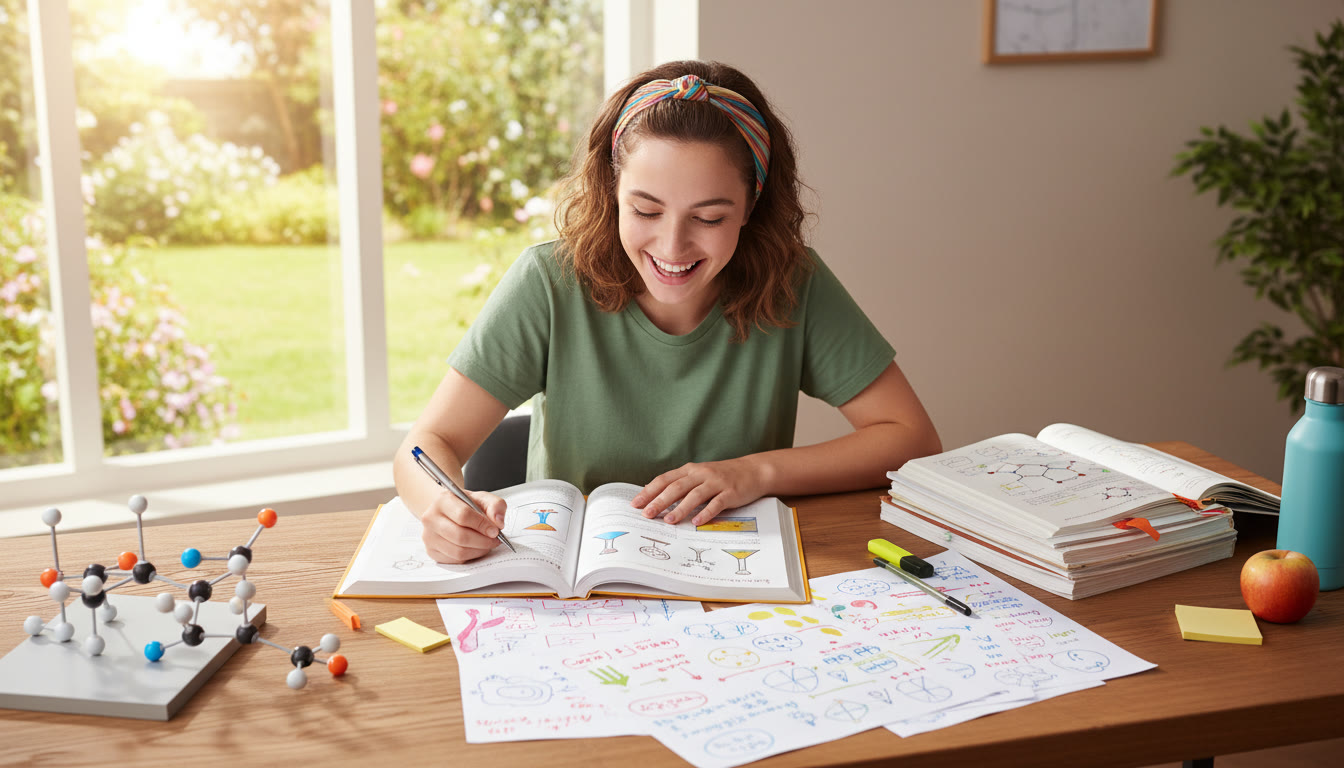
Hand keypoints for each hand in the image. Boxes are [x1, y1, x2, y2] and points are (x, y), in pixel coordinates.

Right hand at [418, 489, 507, 563]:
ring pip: (458, 551)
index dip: (482, 525)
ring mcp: (429, 536)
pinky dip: (470, 556)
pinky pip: (455, 560)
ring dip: (478, 550)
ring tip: (487, 544)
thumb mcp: (482, 498)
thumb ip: (495, 505)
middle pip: (460, 536)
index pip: (463, 515)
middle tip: (495, 540)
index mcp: (443, 501)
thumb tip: (498, 521)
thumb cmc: (465, 505)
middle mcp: (431, 518)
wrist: (448, 511)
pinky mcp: (432, 551)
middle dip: (483, 541)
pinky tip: (476, 548)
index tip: (495, 530)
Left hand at [632, 458, 766, 524]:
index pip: (665, 479)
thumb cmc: (723, 476)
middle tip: (647, 514)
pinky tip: (697, 522)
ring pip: (695, 495)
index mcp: (690, 469)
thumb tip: (655, 495)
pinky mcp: (730, 492)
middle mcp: (701, 474)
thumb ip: (680, 483)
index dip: (649, 491)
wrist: (753, 471)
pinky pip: (717, 503)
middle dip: (660, 501)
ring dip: (680, 508)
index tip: (636, 503)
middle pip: (676, 487)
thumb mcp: (699, 475)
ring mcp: (716, 482)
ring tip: (669, 520)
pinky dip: (706, 513)